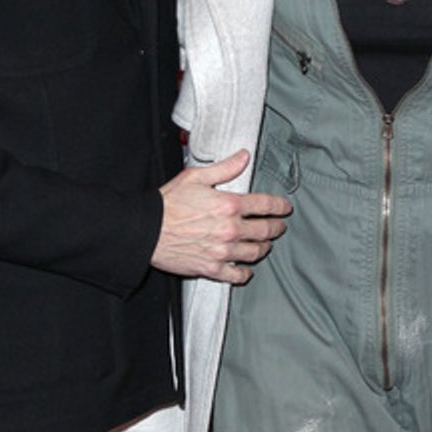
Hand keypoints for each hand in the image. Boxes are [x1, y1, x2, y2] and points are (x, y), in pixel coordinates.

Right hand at [152, 149, 291, 283]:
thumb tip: (244, 157)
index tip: (285, 208)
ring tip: (264, 245)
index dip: (280, 206)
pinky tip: (246, 269)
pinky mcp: (211, 267)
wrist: (146, 230)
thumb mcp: (195, 177)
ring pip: (255, 252)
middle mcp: (230, 229)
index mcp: (229, 204)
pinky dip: (244, 273)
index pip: (265, 205)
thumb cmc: (168, 203)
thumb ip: (224, 168)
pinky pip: (236, 275)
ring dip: (263, 248)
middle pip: (265, 230)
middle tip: (278, 227)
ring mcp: (222, 251)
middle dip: (276, 228)